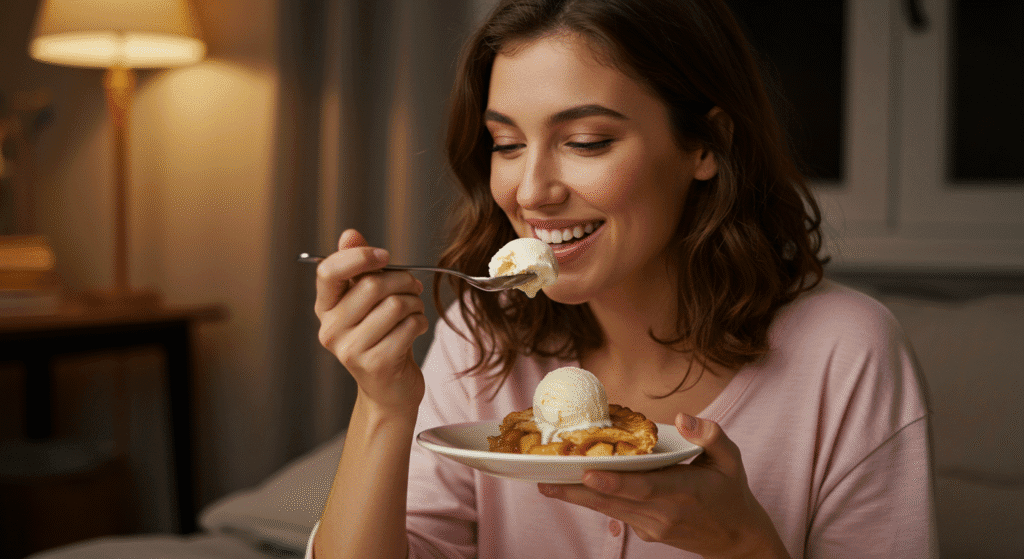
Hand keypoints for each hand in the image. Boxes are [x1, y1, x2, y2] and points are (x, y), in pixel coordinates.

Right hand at [315, 229, 429, 413]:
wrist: (388, 389)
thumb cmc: (381, 337)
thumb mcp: (368, 300)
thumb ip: (359, 266)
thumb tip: (350, 234)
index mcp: (325, 307)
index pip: (329, 271)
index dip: (359, 256)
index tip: (384, 256)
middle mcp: (331, 329)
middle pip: (372, 285)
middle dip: (402, 281)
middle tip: (413, 288)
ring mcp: (350, 350)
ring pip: (395, 305)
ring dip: (415, 303)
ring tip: (414, 310)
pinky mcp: (375, 364)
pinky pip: (409, 327)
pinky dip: (420, 322)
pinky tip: (416, 329)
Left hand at [538, 413, 789, 558]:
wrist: (737, 539)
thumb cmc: (731, 492)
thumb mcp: (730, 459)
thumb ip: (710, 435)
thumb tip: (681, 418)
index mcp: (683, 491)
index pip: (643, 488)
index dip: (613, 482)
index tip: (587, 473)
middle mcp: (663, 513)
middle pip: (614, 501)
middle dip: (577, 491)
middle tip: (544, 480)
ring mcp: (652, 526)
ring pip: (609, 510)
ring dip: (576, 498)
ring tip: (544, 484)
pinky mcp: (646, 532)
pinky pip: (615, 514)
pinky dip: (594, 501)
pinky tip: (570, 488)